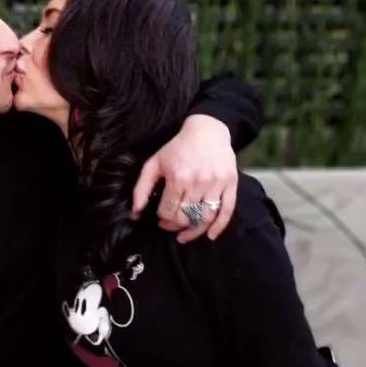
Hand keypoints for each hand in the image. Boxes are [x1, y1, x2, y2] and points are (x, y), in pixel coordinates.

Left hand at [131, 114, 237, 242]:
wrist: (207, 130)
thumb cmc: (178, 148)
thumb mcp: (155, 163)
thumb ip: (142, 188)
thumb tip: (135, 213)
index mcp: (178, 177)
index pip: (169, 211)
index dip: (163, 220)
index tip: (161, 220)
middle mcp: (198, 182)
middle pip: (186, 217)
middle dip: (176, 226)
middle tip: (172, 226)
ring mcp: (216, 184)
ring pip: (205, 218)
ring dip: (194, 231)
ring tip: (186, 236)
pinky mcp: (230, 184)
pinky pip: (226, 211)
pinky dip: (219, 227)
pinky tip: (210, 235)